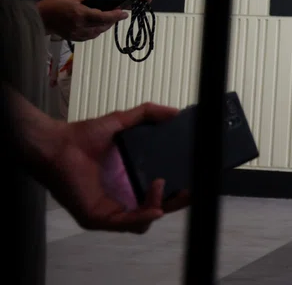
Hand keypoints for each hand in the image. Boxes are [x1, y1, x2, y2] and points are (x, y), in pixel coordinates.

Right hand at [37, 0, 128, 41]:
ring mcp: (76, 34)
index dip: (116, 15)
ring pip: (98, 33)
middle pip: (103, 26)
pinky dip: (96, 31)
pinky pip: (90, 37)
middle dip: (112, 20)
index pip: (103, 17)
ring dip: (105, 26)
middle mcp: (80, 26)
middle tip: (118, 14)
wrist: (39, 17)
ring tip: (109, 19)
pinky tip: (97, 26)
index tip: (125, 13)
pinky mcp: (74, 38)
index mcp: (80, 14)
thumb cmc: (54, 5)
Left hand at [44, 102, 189, 232]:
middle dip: (175, 203)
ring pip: (144, 221)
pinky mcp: (98, 217)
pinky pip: (126, 224)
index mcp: (128, 180)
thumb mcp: (122, 121)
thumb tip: (174, 112)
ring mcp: (109, 210)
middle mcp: (121, 197)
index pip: (158, 193)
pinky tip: (156, 207)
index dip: (176, 189)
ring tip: (161, 186)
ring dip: (158, 207)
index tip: (191, 177)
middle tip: (189, 190)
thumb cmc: (83, 136)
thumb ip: (147, 114)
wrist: (56, 144)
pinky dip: (143, 216)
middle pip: (156, 209)